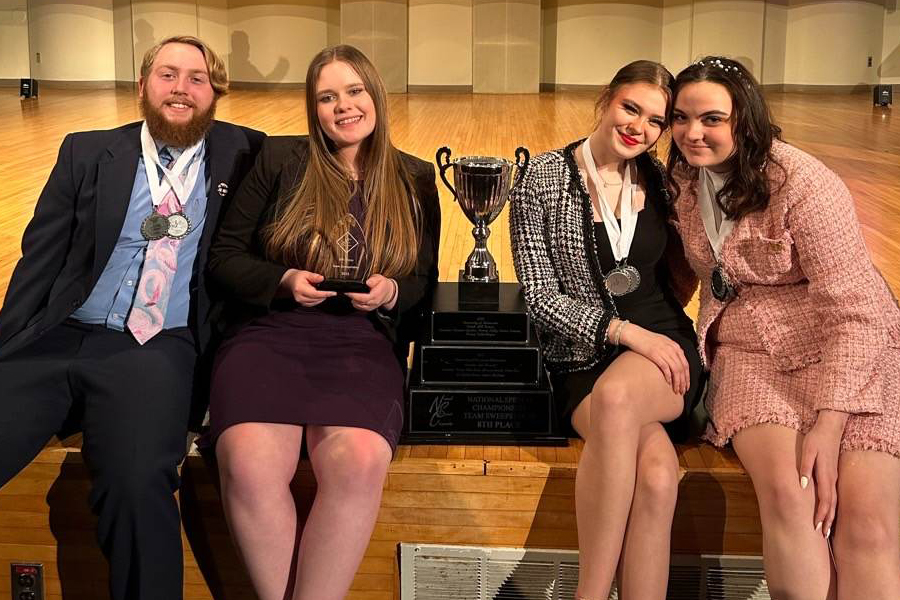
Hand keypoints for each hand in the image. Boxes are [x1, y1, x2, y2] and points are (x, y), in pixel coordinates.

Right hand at [278, 269, 335, 306]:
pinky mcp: (302, 304)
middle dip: (325, 295)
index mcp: (300, 289)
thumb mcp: (305, 273)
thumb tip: (322, 278)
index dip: (325, 294)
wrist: (290, 282)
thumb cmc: (297, 277)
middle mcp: (299, 297)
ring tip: (324, 291)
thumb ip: (314, 276)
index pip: (315, 294)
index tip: (333, 293)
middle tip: (331, 291)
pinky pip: (313, 304)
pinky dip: (318, 300)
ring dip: (322, 298)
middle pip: (316, 299)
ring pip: (316, 302)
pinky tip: (320, 295)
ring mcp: (300, 301)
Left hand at [345, 274, 396, 311]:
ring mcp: (371, 306)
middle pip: (359, 302)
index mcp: (376, 295)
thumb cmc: (383, 285)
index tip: (348, 291)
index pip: (363, 297)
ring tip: (351, 294)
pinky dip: (356, 303)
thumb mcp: (379, 278)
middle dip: (351, 297)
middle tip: (347, 292)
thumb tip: (368, 282)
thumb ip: (374, 280)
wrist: (388, 292)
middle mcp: (373, 302)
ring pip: (358, 306)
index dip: (354, 295)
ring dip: (353, 300)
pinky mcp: (368, 309)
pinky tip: (355, 298)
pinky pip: (359, 307)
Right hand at [617, 322, 689, 394]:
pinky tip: (668, 383)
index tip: (686, 385)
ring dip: (677, 382)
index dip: (687, 377)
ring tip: (676, 390)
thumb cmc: (647, 340)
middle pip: (682, 368)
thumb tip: (676, 362)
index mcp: (675, 347)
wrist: (635, 334)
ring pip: (676, 370)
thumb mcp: (663, 343)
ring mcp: (664, 351)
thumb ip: (671, 351)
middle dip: (683, 382)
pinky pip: (665, 368)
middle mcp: (672, 349)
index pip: (686, 364)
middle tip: (682, 391)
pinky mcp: (655, 354)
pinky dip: (668, 376)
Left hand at [799, 409, 847, 537]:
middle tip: (823, 535)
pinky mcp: (832, 474)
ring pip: (834, 501)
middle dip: (828, 521)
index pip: (825, 500)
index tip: (817, 527)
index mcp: (825, 475)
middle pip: (831, 504)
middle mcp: (831, 479)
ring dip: (831, 515)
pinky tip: (829, 511)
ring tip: (827, 528)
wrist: (830, 428)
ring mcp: (833, 477)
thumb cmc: (816, 439)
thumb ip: (805, 468)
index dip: (821, 515)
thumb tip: (803, 485)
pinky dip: (832, 506)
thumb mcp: (808, 451)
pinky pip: (833, 494)